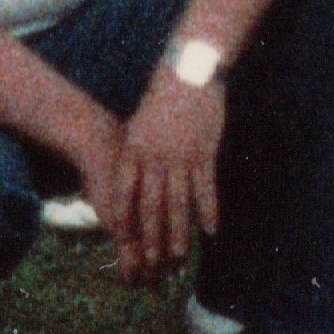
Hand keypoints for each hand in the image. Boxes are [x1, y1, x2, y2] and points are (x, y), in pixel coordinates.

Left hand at [108, 72, 224, 282]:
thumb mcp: (141, 125)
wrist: (187, 72)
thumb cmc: (162, 98)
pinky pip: (206, 188)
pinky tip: (210, 230)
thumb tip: (134, 181)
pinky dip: (208, 210)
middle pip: (152, 204)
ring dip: (180, 232)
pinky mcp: (204, 153)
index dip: (124, 216)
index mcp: (135, 149)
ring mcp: (181, 156)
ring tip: (179, 255)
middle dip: (151, 235)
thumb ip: (138, 154)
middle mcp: (156, 157)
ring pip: (179, 202)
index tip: (122, 238)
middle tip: (152, 262)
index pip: (126, 191)